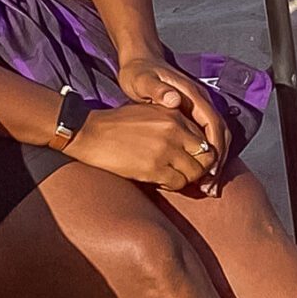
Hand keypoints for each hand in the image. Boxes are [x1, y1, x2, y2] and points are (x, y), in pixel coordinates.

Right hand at [64, 101, 213, 191]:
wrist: (90, 133)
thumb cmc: (117, 124)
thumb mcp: (150, 112)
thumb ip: (173, 123)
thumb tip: (193, 143)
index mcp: (174, 115)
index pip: (205, 139)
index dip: (201, 154)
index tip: (192, 161)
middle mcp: (174, 130)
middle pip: (206, 157)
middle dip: (199, 168)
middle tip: (187, 173)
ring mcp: (165, 149)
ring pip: (194, 173)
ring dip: (186, 178)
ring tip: (172, 176)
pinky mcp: (154, 167)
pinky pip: (178, 183)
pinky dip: (172, 185)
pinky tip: (160, 179)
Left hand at [115, 55, 232, 175]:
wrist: (139, 60)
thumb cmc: (139, 72)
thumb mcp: (142, 79)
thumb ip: (157, 89)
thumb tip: (176, 100)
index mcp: (193, 95)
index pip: (213, 124)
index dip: (215, 148)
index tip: (210, 170)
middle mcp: (200, 102)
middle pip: (220, 135)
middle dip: (218, 161)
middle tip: (210, 187)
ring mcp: (197, 109)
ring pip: (215, 138)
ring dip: (214, 161)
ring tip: (206, 185)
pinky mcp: (191, 115)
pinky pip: (205, 138)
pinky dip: (206, 156)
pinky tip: (197, 172)